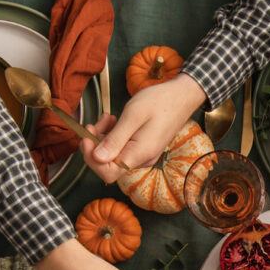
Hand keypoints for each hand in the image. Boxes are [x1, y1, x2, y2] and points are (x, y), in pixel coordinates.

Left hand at [81, 74, 207, 183]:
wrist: (182, 96)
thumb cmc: (159, 102)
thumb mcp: (133, 116)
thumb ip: (115, 139)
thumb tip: (96, 158)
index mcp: (138, 154)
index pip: (107, 173)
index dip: (92, 158)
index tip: (87, 137)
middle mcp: (141, 159)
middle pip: (108, 164)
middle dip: (96, 144)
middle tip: (94, 123)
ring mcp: (142, 155)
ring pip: (114, 154)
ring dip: (104, 137)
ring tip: (107, 118)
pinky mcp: (143, 148)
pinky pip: (122, 148)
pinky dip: (114, 135)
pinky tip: (115, 121)